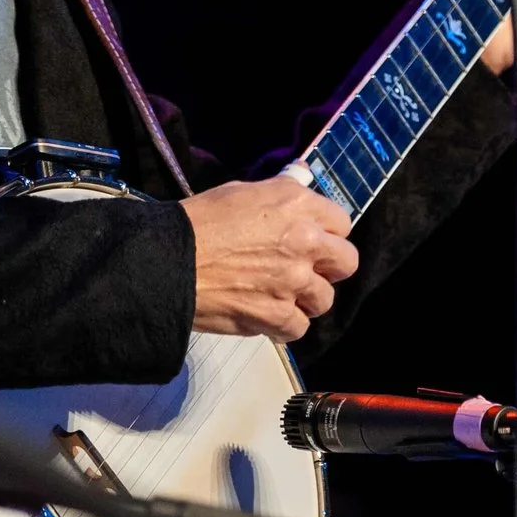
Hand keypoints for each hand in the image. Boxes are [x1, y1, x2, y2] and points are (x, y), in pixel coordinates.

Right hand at [181, 178, 358, 341]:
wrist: (169, 260)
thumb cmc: (199, 221)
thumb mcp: (242, 191)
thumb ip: (280, 194)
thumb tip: (298, 188)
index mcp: (298, 205)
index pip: (342, 223)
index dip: (328, 234)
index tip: (315, 241)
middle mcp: (305, 242)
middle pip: (346, 262)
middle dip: (329, 267)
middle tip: (307, 270)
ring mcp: (294, 281)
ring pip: (324, 299)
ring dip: (306, 299)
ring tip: (281, 295)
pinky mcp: (277, 315)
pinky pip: (299, 327)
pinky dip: (284, 325)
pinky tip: (267, 314)